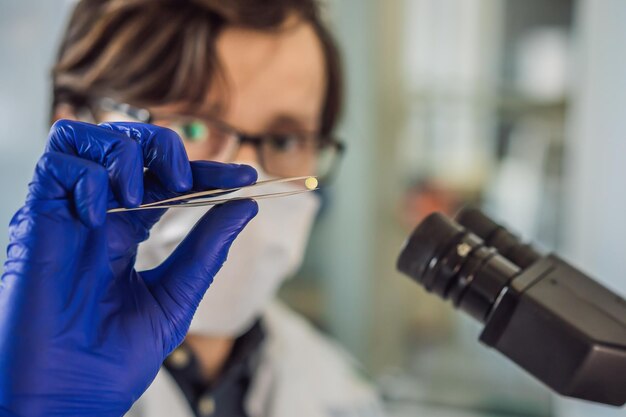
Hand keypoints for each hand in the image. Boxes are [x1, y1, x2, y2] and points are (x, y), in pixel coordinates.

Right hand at [0, 120, 257, 416]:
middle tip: (187, 178)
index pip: (168, 182)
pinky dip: (88, 176)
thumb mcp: (176, 297)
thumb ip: (207, 250)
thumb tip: (246, 207)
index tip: (246, 178)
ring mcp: (66, 215)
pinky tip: (101, 214)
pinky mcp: (35, 221)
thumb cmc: (116, 358)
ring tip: (142, 192)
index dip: (207, 172)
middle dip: (163, 145)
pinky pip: (57, 165)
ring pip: (84, 138)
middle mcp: (97, 216)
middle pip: (126, 144)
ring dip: (123, 151)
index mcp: (128, 232)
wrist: (70, 398)